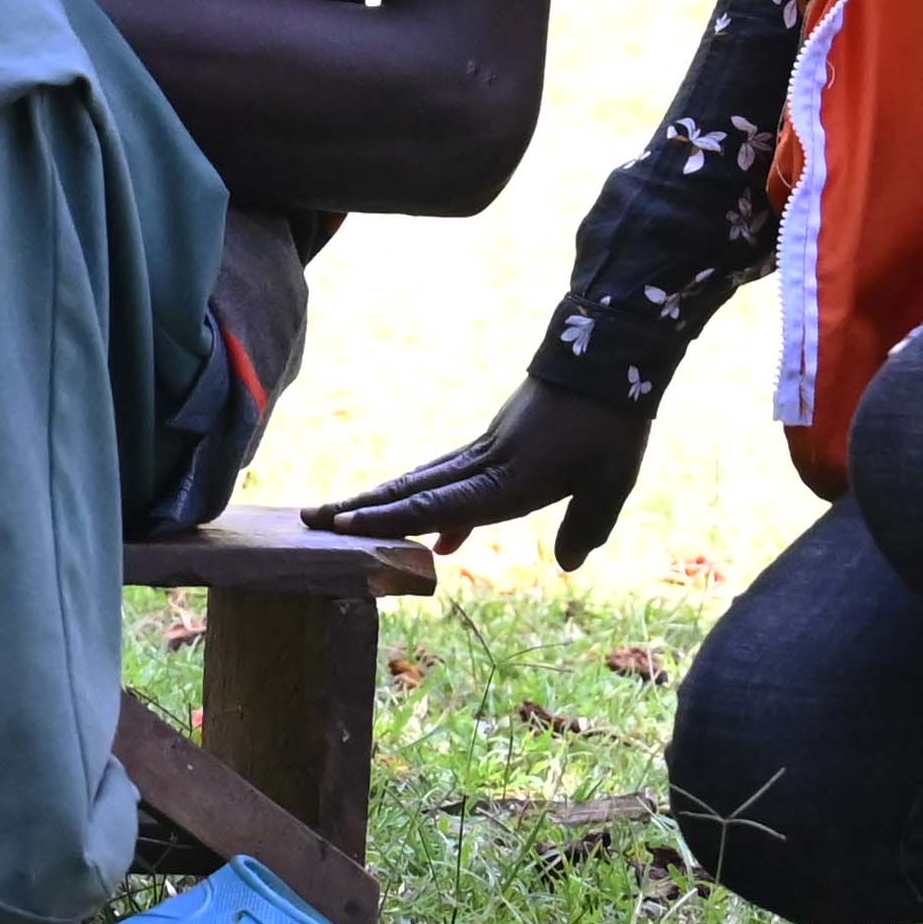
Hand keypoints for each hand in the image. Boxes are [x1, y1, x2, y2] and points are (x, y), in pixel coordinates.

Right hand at [317, 380, 656, 570]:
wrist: (608, 360)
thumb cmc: (612, 424)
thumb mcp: (611, 480)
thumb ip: (588, 524)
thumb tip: (567, 564)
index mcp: (509, 479)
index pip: (437, 504)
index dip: (390, 519)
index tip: (343, 526)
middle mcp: (486, 464)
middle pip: (412, 489)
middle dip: (360, 509)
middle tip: (310, 521)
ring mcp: (487, 449)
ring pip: (423, 480)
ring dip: (382, 501)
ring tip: (341, 520)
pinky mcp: (497, 442)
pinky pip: (451, 476)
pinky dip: (432, 503)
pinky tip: (443, 538)